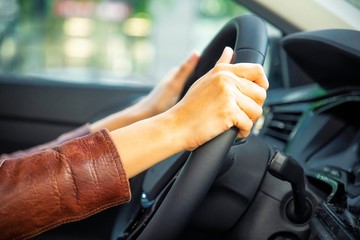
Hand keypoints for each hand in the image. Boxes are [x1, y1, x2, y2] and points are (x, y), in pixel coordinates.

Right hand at [111, 46, 267, 176]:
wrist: (176, 126)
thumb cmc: (188, 108)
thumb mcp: (204, 81)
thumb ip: (220, 66)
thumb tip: (229, 50)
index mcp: (222, 71)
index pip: (257, 71)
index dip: (262, 84)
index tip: (254, 95)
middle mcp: (226, 80)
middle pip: (260, 93)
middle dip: (254, 107)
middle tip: (242, 114)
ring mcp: (227, 95)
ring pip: (257, 110)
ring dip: (249, 121)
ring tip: (236, 124)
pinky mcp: (228, 112)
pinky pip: (249, 124)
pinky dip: (243, 131)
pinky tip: (234, 132)